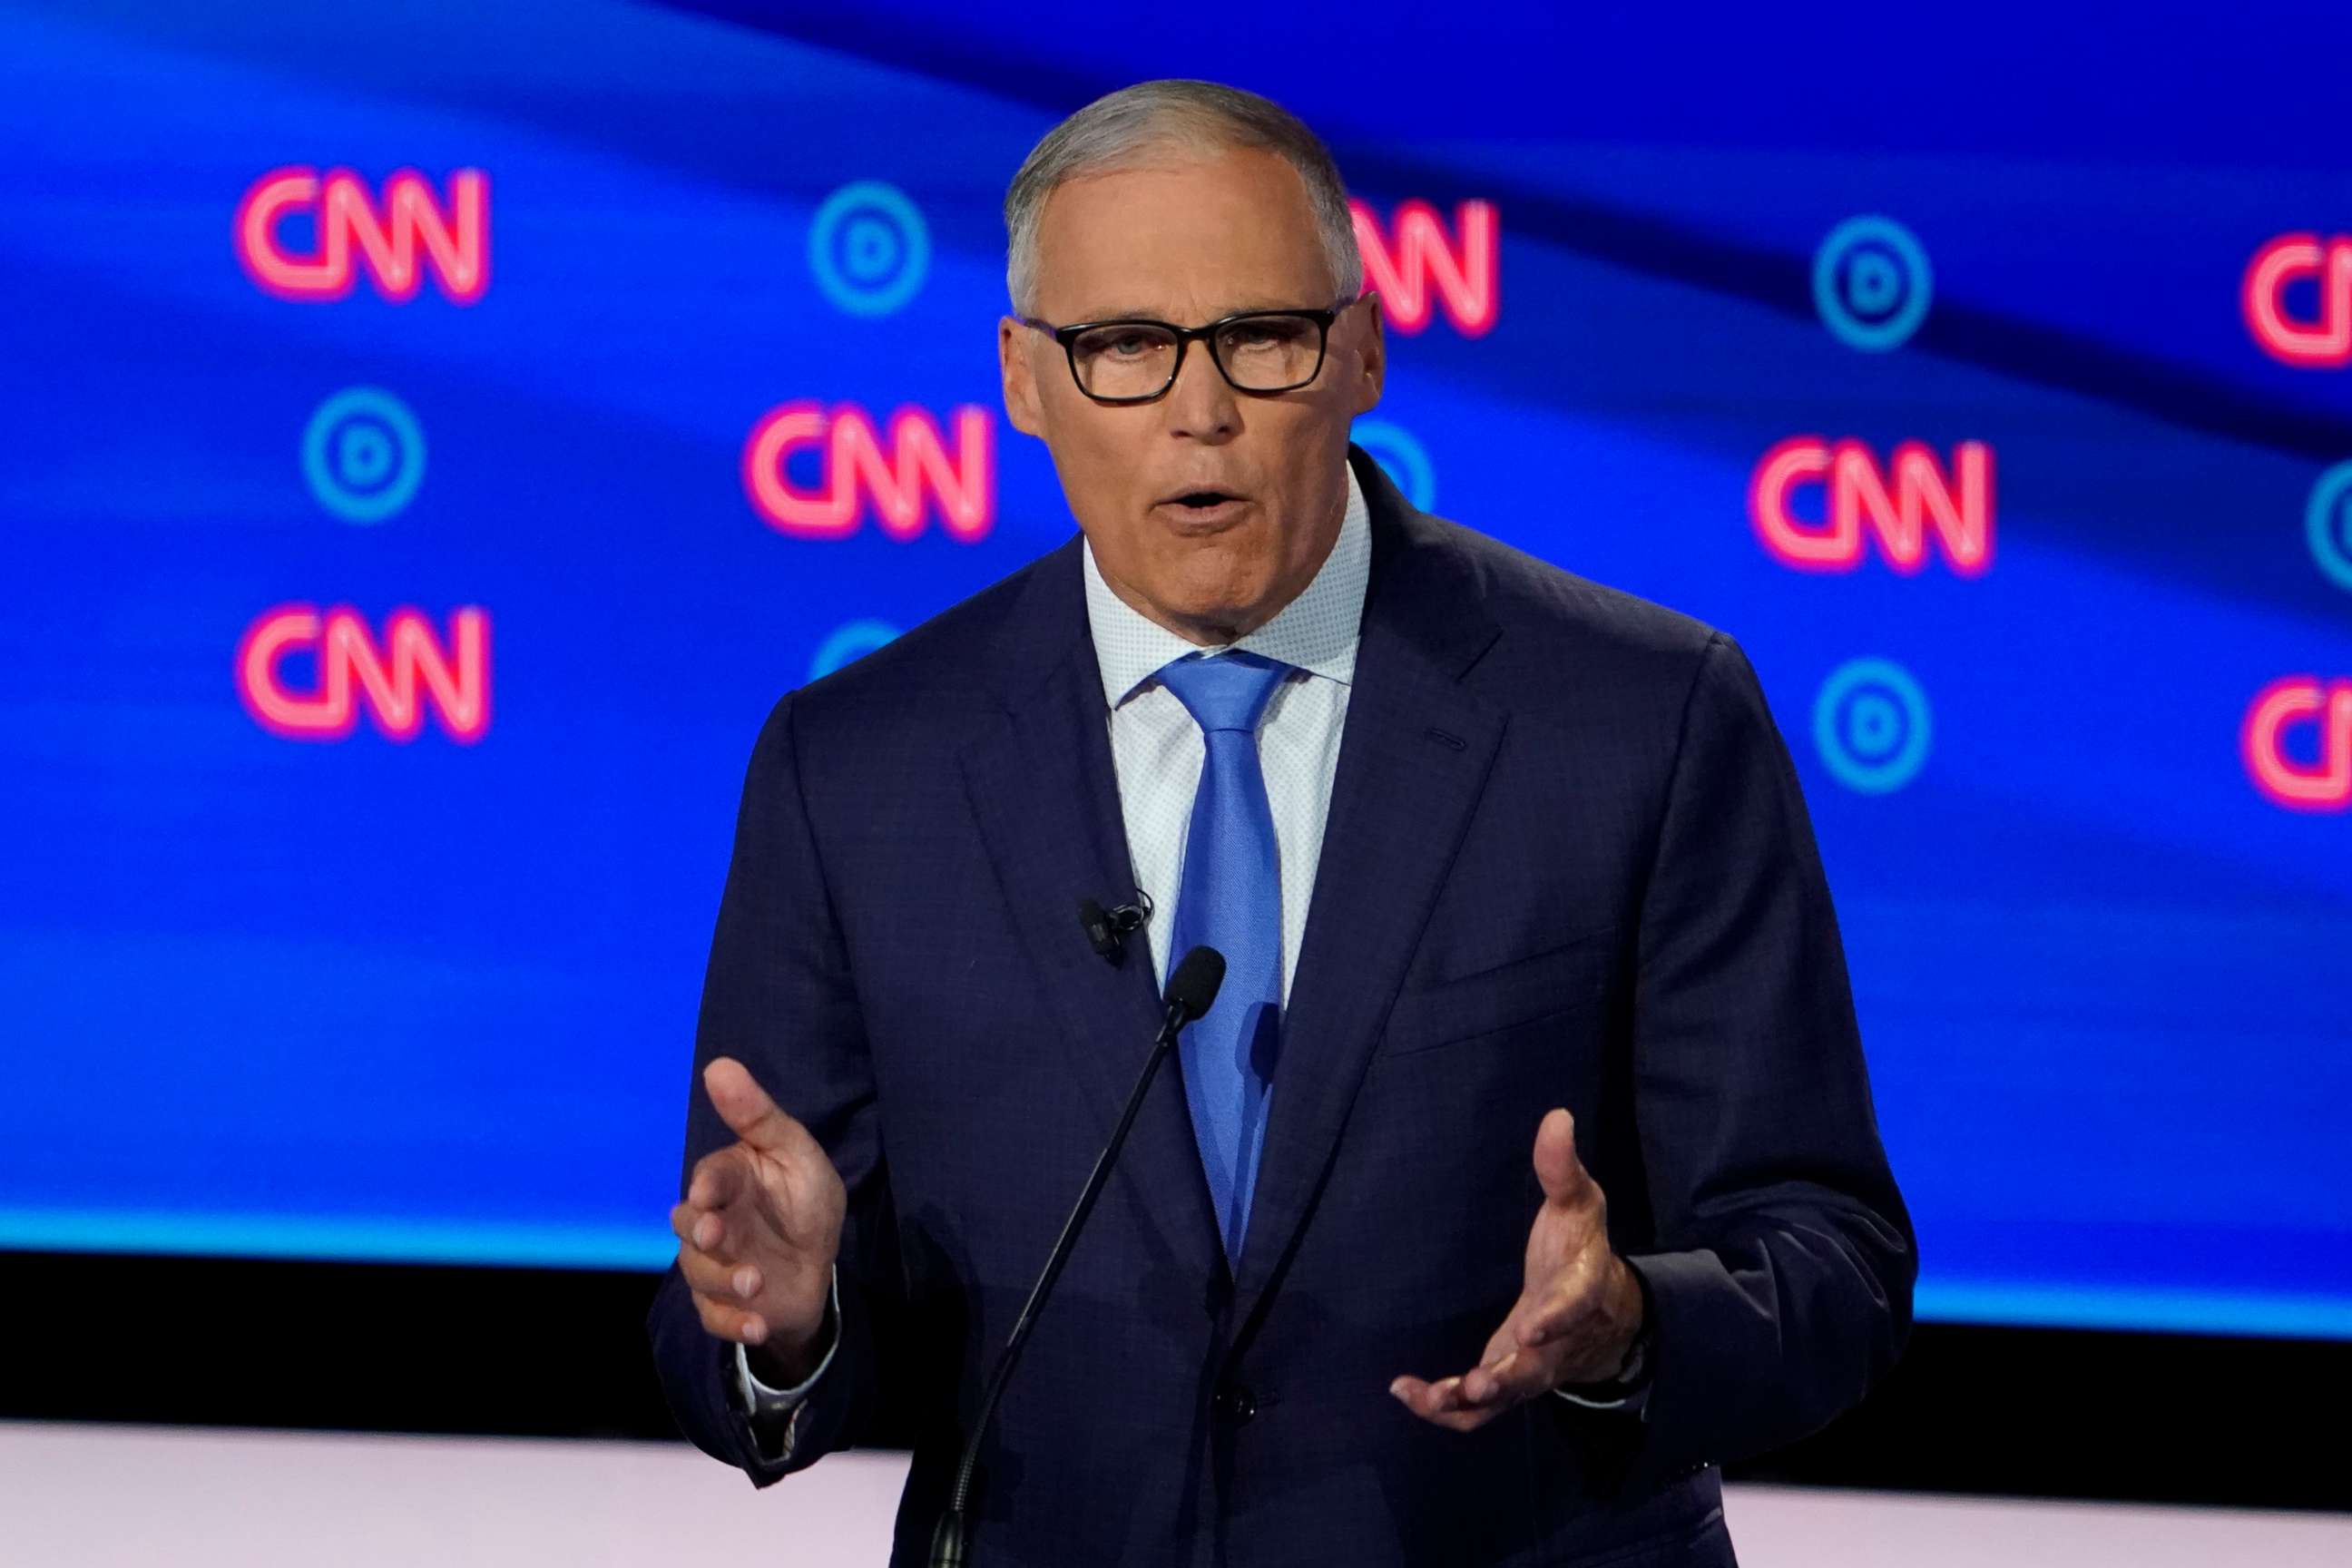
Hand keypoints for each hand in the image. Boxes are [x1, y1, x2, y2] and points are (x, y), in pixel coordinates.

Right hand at [669, 1057, 845, 1383]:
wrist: (820, 1264)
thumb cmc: (805, 1200)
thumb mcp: (795, 1154)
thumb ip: (758, 1116)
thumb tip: (719, 1064)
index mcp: (729, 1180)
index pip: (709, 1178)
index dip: (707, 1185)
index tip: (709, 1192)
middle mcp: (713, 1221)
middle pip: (688, 1226)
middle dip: (700, 1233)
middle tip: (718, 1237)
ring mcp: (714, 1264)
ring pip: (698, 1273)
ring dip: (724, 1280)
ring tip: (757, 1283)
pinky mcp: (724, 1304)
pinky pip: (715, 1317)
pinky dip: (734, 1323)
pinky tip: (758, 1322)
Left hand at [1390, 1107, 1644, 1431]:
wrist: (1602, 1311)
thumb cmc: (1581, 1248)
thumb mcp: (1579, 1203)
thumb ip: (1562, 1168)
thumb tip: (1557, 1116)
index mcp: (1578, 1293)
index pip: (1571, 1308)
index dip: (1554, 1320)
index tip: (1531, 1328)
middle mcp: (1556, 1342)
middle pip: (1534, 1371)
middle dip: (1505, 1379)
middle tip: (1475, 1384)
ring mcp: (1531, 1370)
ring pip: (1502, 1399)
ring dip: (1465, 1402)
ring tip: (1422, 1395)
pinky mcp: (1508, 1383)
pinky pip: (1479, 1412)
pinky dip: (1446, 1410)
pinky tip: (1406, 1392)